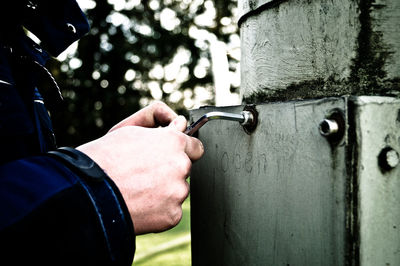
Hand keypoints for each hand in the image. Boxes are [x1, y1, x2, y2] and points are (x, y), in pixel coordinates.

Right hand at [77, 102, 203, 234]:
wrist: (86, 193)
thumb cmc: (103, 159)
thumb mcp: (127, 129)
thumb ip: (158, 121)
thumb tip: (180, 122)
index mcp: (174, 142)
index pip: (195, 147)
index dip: (182, 150)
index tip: (172, 155)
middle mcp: (181, 165)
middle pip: (185, 169)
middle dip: (171, 170)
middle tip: (144, 173)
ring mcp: (178, 192)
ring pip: (178, 190)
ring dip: (165, 191)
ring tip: (137, 190)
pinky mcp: (172, 215)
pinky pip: (171, 210)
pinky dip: (159, 210)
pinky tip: (139, 204)